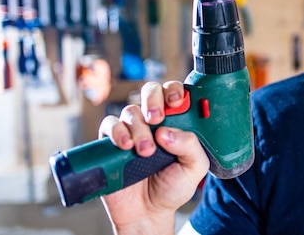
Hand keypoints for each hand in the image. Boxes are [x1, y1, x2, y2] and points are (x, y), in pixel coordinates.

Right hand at [98, 81, 209, 234]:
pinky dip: (117, 131)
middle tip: (156, 118)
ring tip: (145, 151)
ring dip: (138, 128)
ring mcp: (132, 130)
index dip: (175, 90)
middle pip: (150, 91)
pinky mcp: (111, 142)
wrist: (147, 213)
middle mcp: (153, 122)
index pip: (175, 94)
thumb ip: (190, 146)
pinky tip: (126, 146)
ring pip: (131, 110)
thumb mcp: (193, 168)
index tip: (176, 101)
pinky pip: (109, 124)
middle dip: (153, 99)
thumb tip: (166, 132)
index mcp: (176, 122)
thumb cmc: (172, 187)